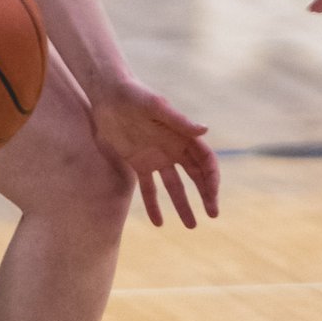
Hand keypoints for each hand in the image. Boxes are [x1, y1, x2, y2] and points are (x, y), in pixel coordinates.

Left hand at [92, 79, 219, 227]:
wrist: (108, 94)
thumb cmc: (135, 95)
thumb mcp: (156, 107)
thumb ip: (178, 120)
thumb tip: (205, 130)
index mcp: (182, 135)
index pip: (205, 160)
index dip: (212, 178)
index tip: (213, 197)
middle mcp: (173, 148)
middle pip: (195, 175)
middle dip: (206, 194)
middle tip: (213, 214)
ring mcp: (156, 157)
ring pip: (174, 186)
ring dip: (183, 205)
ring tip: (191, 226)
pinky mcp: (138, 162)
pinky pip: (148, 188)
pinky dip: (153, 205)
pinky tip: (158, 223)